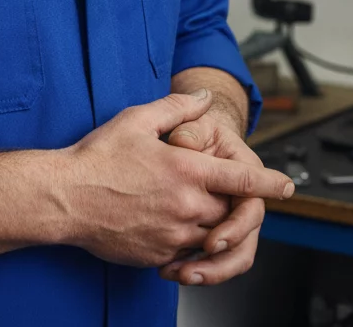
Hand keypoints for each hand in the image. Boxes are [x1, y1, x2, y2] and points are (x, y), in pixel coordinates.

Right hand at [59, 90, 294, 269]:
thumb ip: (176, 107)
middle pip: (230, 211)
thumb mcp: (137, 120)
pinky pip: (188, 254)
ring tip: (187, 206)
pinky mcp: (159, 256)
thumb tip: (201, 98)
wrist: (65, 199)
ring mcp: (173, 235)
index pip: (242, 179)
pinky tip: (166, 223)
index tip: (287, 185)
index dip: (269, 182)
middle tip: (210, 189)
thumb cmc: (97, 158)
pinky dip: (188, 242)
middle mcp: (186, 206)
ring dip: (210, 223)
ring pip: (212, 235)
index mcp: (186, 171)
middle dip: (229, 202)